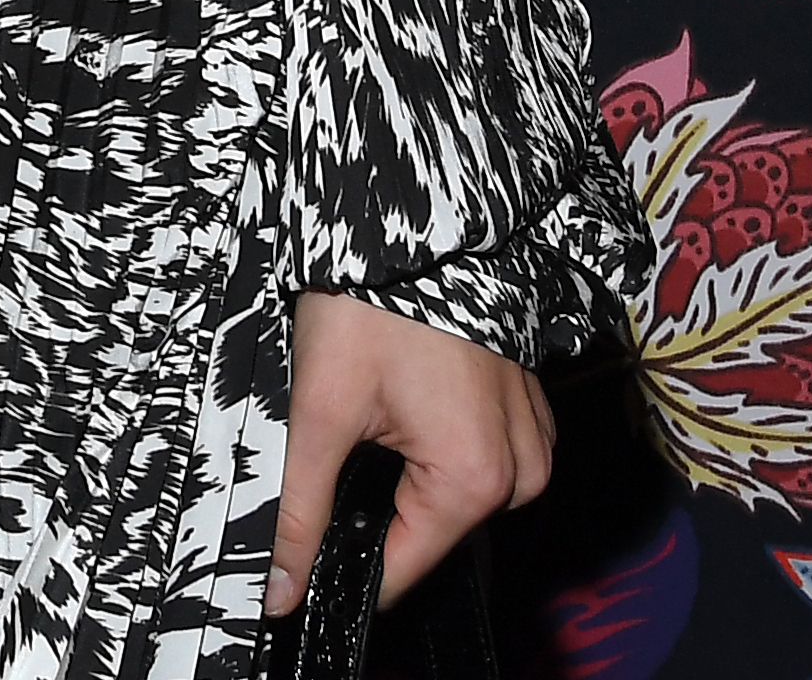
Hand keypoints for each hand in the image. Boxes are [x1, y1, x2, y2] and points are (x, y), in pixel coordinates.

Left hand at [278, 290, 549, 612]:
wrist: (412, 221)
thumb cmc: (370, 305)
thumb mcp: (320, 410)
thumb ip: (301, 510)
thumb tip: (281, 591)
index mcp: (475, 480)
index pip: (402, 572)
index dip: (343, 569)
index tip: (302, 550)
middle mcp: (520, 469)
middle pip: (430, 532)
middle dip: (376, 507)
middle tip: (335, 445)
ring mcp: (530, 433)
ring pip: (456, 496)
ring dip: (410, 475)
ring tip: (371, 415)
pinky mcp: (525, 403)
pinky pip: (485, 455)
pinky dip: (442, 444)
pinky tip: (405, 404)